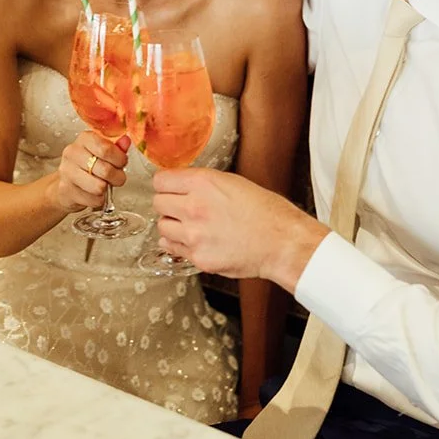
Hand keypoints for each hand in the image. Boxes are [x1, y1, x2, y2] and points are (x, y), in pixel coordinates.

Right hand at [56, 131, 129, 213]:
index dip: (119, 159)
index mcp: (84, 139)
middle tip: (117, 177)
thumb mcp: (101, 152)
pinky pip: (92, 199)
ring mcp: (67, 171)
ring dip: (107, 189)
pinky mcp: (66, 190)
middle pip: (105, 170)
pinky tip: (94, 193)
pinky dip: (98, 200)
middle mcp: (73, 153)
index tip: (122, 162)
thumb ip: (116, 147)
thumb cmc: (86, 166)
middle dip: (117, 177)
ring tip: (104, 185)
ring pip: (99, 186)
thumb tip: (126, 141)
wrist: (65, 183)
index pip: (106, 149)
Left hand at [151, 168, 326, 290]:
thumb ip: (204, 184)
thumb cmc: (266, 212)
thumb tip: (184, 186)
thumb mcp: (234, 183)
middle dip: (168, 204)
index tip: (169, 188)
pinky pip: (173, 249)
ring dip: (172, 225)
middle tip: (180, 207)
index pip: (161, 180)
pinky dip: (179, 245)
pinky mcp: (198, 258)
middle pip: (158, 203)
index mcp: (203, 183)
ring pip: (162, 227)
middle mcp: (194, 207)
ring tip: (189, 226)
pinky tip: (193, 241)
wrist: (281, 243)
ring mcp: (194, 235)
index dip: (166, 184)